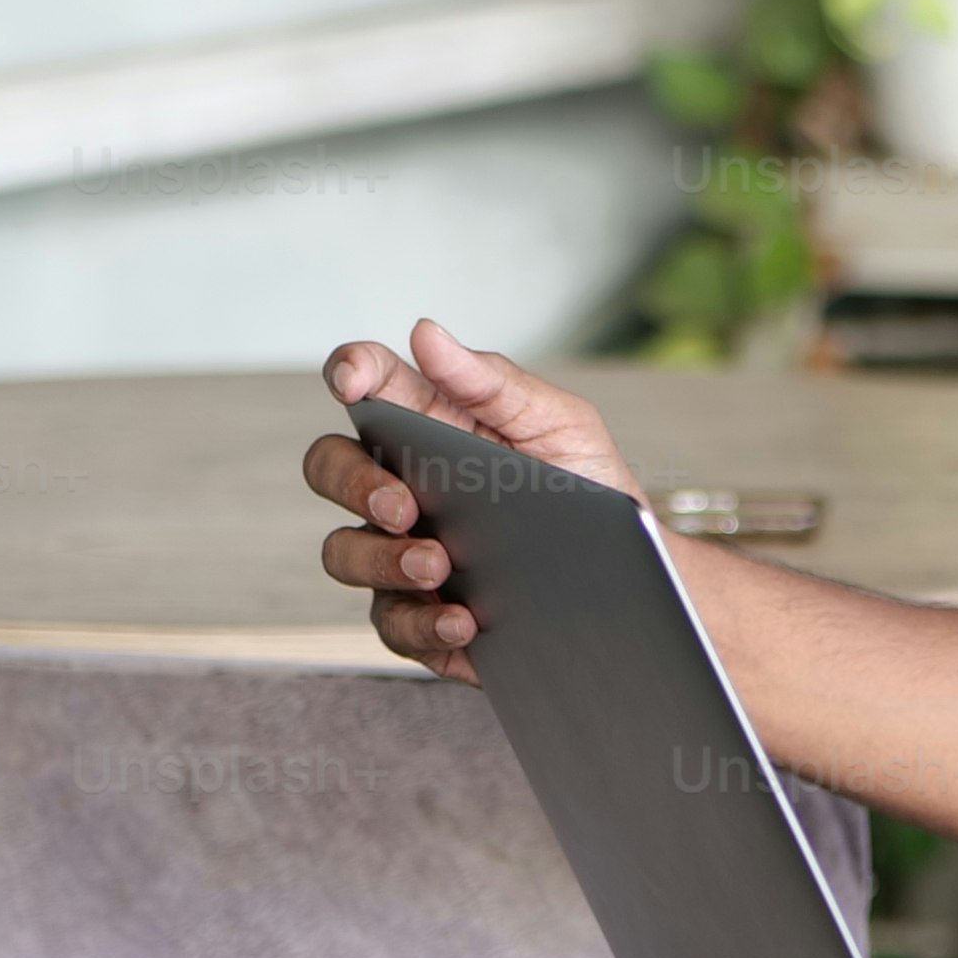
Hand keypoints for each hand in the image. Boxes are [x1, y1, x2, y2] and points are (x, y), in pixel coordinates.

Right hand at [302, 319, 640, 680]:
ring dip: (382, 560)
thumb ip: (491, 381)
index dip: (348, 373)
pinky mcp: (419, 617)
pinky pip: (393, 624)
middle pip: (330, 469)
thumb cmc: (585, 487)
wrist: (627, 578)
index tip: (353, 380)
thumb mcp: (557, 424)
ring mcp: (399, 553)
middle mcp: (399, 487)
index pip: (367, 386)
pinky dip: (423, 624)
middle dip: (351, 483)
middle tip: (404, 504)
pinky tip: (464, 621)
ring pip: (343, 553)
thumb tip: (425, 333)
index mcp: (427, 425)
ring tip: (439, 565)